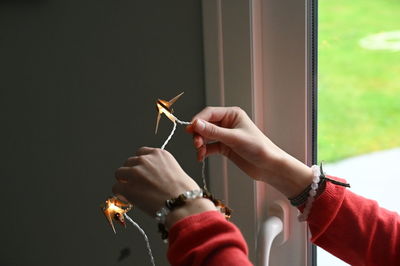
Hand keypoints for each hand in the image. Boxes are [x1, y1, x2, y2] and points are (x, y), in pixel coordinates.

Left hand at [112, 147, 215, 226]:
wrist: (183, 203)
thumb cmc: (185, 191)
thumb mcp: (175, 170)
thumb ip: (160, 168)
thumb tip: (151, 177)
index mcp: (158, 154)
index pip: (141, 153)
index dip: (140, 164)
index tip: (141, 172)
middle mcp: (145, 160)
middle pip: (129, 162)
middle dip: (131, 172)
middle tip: (138, 184)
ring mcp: (135, 173)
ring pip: (119, 173)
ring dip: (124, 182)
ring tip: (133, 192)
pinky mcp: (128, 188)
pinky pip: (116, 188)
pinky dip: (120, 194)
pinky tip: (129, 199)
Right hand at [186, 106, 312, 197]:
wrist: (269, 166)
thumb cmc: (258, 148)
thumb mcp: (234, 138)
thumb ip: (213, 132)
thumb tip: (195, 124)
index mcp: (232, 114)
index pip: (209, 113)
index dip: (198, 121)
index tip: (190, 129)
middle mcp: (228, 123)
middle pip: (205, 125)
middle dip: (199, 134)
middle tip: (196, 144)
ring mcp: (225, 135)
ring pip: (205, 136)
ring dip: (200, 144)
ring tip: (200, 152)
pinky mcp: (225, 147)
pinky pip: (209, 147)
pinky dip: (204, 152)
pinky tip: (201, 157)